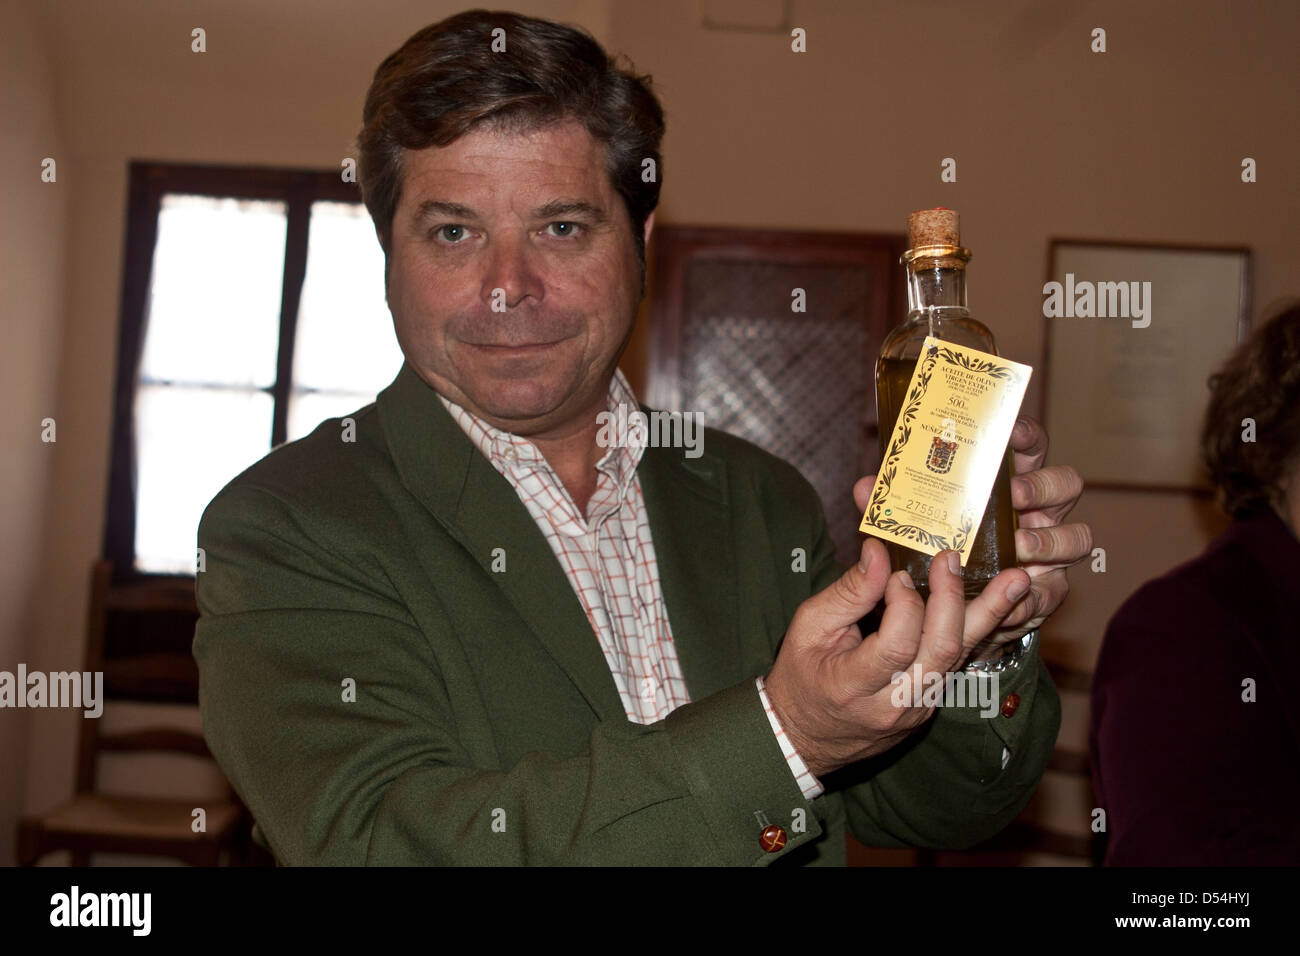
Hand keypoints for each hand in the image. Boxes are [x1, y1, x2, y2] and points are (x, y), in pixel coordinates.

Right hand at [764, 538, 1030, 778]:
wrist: (806, 735)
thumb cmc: (801, 676)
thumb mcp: (808, 628)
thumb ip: (847, 593)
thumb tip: (878, 552)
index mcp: (853, 686)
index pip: (895, 644)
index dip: (904, 603)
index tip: (897, 571)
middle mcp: (893, 704)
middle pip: (939, 652)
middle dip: (952, 600)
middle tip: (953, 559)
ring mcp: (918, 709)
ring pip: (959, 658)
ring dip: (989, 615)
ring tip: (1016, 581)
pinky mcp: (931, 704)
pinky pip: (956, 662)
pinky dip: (974, 628)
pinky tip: (996, 600)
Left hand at [852, 415, 1091, 661]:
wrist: (943, 610)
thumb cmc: (933, 550)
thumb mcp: (911, 523)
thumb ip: (892, 504)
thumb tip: (866, 487)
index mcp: (1007, 480)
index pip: (1030, 445)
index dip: (1026, 435)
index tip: (1010, 432)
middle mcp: (1037, 511)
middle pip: (1065, 484)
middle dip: (1043, 486)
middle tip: (1013, 494)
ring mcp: (1049, 550)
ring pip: (1075, 536)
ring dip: (1049, 539)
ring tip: (1018, 546)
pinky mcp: (1045, 591)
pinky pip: (1054, 590)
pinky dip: (1033, 594)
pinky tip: (1012, 595)